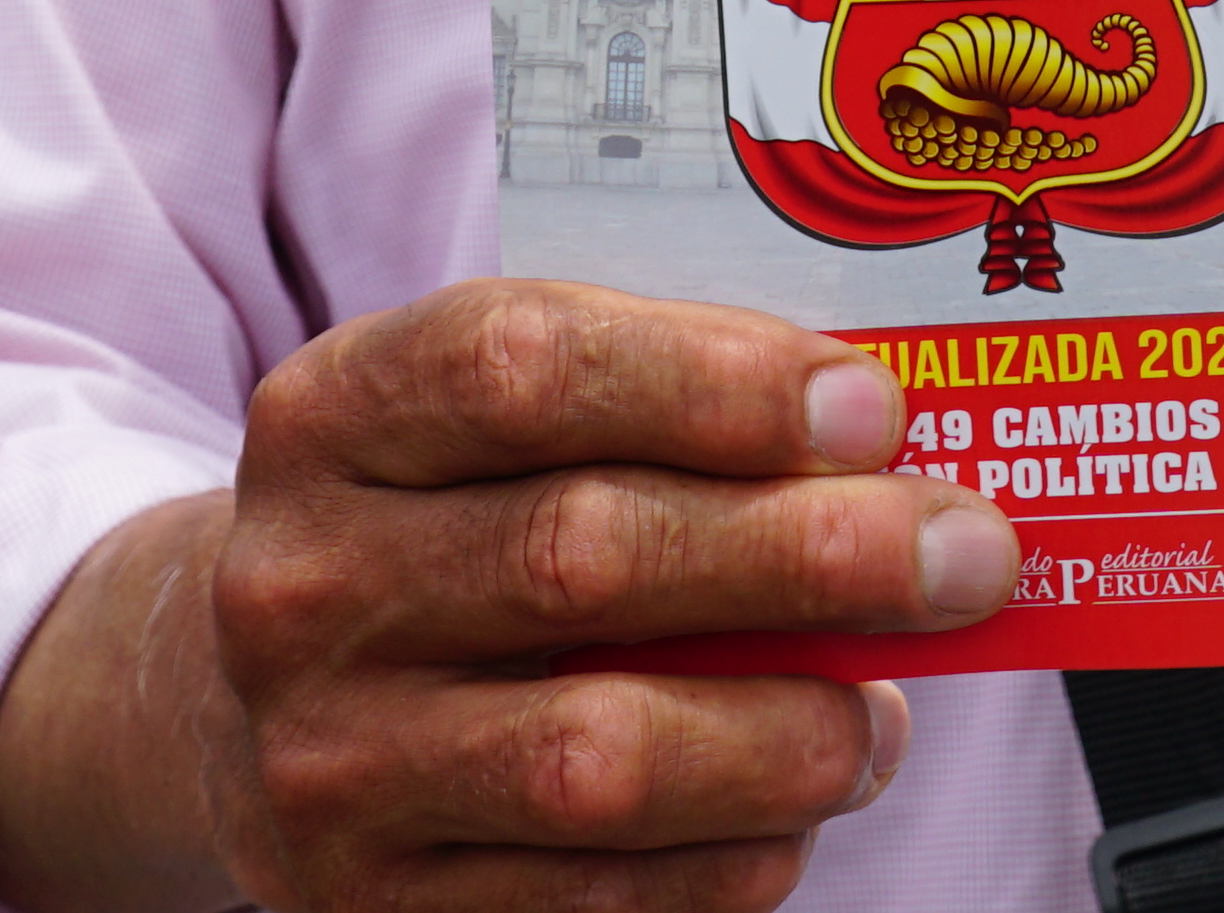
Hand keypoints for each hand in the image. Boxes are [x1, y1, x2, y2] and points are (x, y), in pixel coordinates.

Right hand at [197, 280, 1013, 909]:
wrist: (261, 720)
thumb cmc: (442, 542)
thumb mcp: (490, 440)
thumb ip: (655, 422)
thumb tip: (882, 460)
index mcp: (332, 418)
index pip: (521, 365)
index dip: (713, 380)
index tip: (872, 408)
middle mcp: (303, 588)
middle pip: (580, 552)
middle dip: (806, 554)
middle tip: (963, 553)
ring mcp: (329, 763)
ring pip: (596, 754)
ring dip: (787, 735)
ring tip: (885, 716)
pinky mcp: (373, 908)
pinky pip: (597, 902)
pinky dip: (733, 860)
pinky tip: (794, 816)